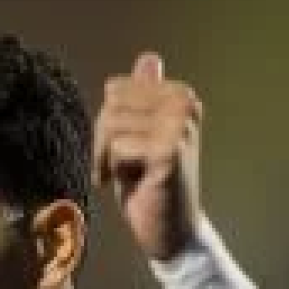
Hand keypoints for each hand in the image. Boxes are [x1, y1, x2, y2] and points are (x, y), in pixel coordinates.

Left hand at [95, 53, 202, 259]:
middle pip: (111, 104)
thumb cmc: (149, 183)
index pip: (116, 89)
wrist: (170, 230)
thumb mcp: (140, 134)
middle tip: (116, 166)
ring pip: (111, 123)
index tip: (119, 149)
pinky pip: (117, 146)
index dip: (108, 122)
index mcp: (179, 94)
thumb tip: (150, 58)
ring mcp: (179, 126)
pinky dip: (115, 169)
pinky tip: (132, 183)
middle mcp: (184, 103)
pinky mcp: (170, 150)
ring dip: (107, 156)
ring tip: (125, 175)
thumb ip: (144, 96)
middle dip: (103, 139)